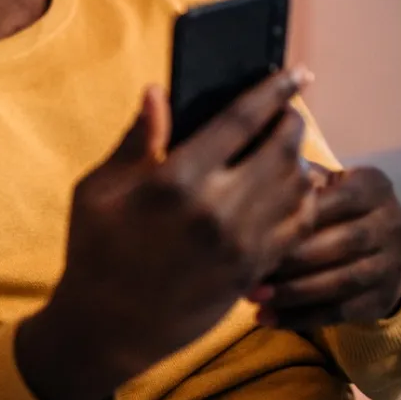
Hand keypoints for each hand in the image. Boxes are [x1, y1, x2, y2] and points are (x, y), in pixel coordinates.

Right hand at [16, 68, 317, 399]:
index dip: (273, 91)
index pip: (241, 121)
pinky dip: (304, 201)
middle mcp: (216, 209)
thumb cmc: (96, 249)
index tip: (296, 73)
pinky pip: (297, 226)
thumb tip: (157, 92)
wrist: (109, 326)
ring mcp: (240, 243)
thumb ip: (136, 141)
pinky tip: (295, 189)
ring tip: (290, 148)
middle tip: (290, 111)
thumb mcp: (99, 190)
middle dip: (291, 122)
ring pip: (296, 186)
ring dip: (300, 159)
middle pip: (280, 150)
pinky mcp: (252, 270)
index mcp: (175, 180)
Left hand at [251, 166, 400, 329]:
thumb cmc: (330, 205)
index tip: (252, 231)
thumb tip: (255, 194)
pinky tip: (268, 319)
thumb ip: (296, 184)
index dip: (292, 218)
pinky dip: (301, 317)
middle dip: (290, 261)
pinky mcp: (383, 298)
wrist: (376, 243)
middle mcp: (392, 222)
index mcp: (373, 185)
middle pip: (339, 245)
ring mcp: (393, 264)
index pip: (331, 201)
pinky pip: (341, 312)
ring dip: (292, 293)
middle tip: (248, 270)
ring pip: (340, 282)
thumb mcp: (320, 185)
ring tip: (254, 298)